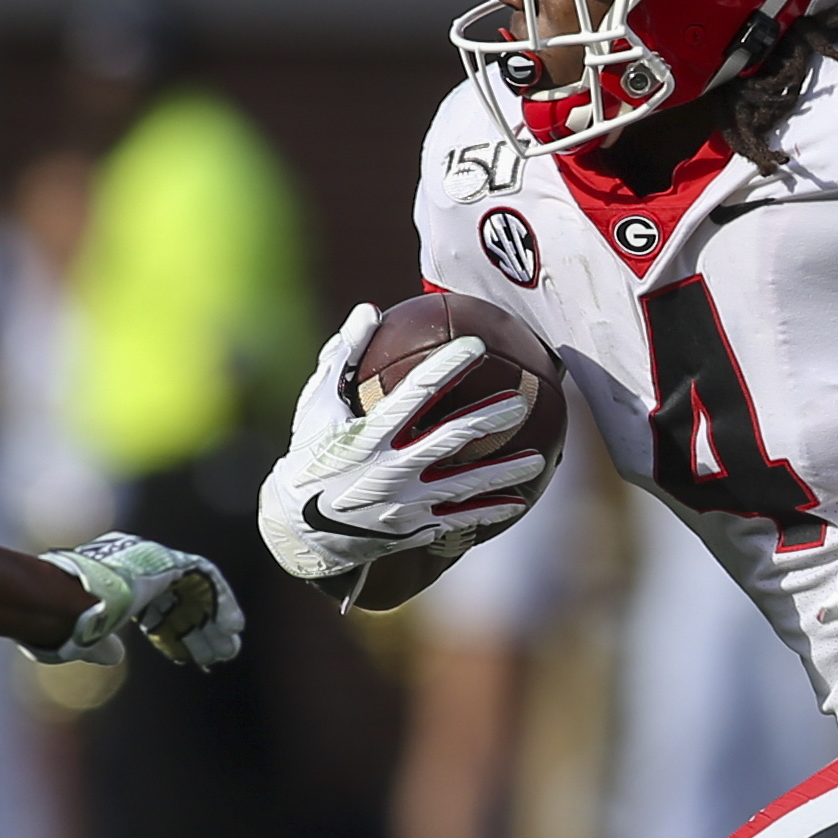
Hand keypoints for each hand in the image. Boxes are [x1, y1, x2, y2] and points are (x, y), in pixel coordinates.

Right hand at [34, 534, 243, 668]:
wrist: (60, 603)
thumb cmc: (60, 624)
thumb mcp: (85, 639)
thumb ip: (101, 645)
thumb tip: (114, 655)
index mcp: (113, 586)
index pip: (152, 610)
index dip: (171, 635)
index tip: (184, 657)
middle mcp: (132, 567)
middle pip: (177, 600)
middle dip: (199, 629)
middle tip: (218, 655)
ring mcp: (148, 560)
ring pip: (194, 589)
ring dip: (213, 619)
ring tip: (228, 648)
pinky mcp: (165, 559)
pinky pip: (204, 575)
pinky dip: (220, 600)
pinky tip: (232, 626)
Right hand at [254, 303, 548, 585]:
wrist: (300, 528)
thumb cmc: (311, 454)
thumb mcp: (316, 403)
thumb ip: (344, 355)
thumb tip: (370, 309)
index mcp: (367, 436)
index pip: (414, 395)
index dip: (446, 368)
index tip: (475, 345)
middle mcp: (390, 470)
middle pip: (448, 441)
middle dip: (487, 420)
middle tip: (519, 402)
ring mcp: (404, 503)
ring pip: (463, 486)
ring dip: (502, 473)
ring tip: (537, 459)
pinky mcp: (413, 528)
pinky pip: (457, 519)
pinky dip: (488, 511)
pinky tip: (519, 501)